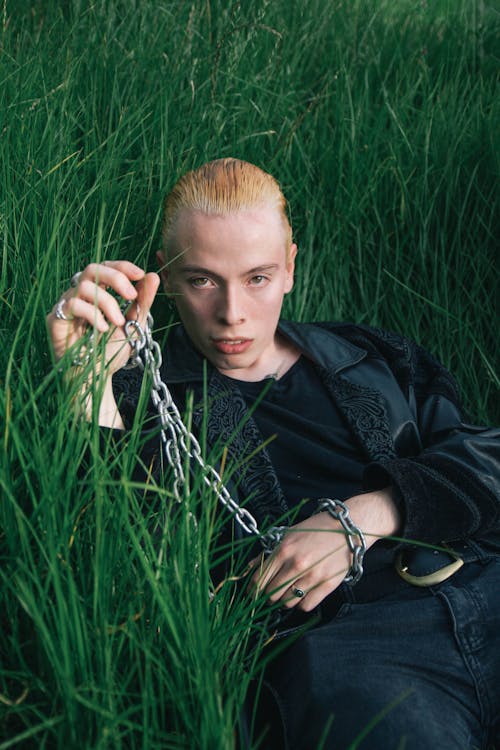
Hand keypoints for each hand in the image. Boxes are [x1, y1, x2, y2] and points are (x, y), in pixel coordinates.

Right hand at [47, 261, 159, 373]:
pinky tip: (102, 329)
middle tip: (131, 295)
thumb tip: (153, 276)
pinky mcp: (55, 319)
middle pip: (92, 268)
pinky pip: (71, 304)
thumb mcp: (132, 324)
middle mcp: (80, 295)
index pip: (105, 267)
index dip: (121, 266)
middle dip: (115, 278)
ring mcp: (66, 306)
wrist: (95, 377)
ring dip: (107, 302)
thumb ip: (142, 302)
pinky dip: (91, 314)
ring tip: (118, 322)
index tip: (140, 274)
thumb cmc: (110, 351)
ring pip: (84, 286)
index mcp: (98, 292)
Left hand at [249, 489, 398, 611]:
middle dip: (268, 596)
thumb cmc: (317, 530)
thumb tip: (249, 569)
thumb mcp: (289, 535)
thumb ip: (269, 553)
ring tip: (288, 592)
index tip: (252, 594)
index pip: (259, 579)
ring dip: (284, 601)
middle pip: (271, 593)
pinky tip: (303, 594)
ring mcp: (312, 576)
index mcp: (284, 549)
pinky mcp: (326, 585)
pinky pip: (305, 605)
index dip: (253, 589)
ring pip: (287, 602)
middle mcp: (296, 564)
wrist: (348, 528)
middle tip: (271, 594)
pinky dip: (301, 604)